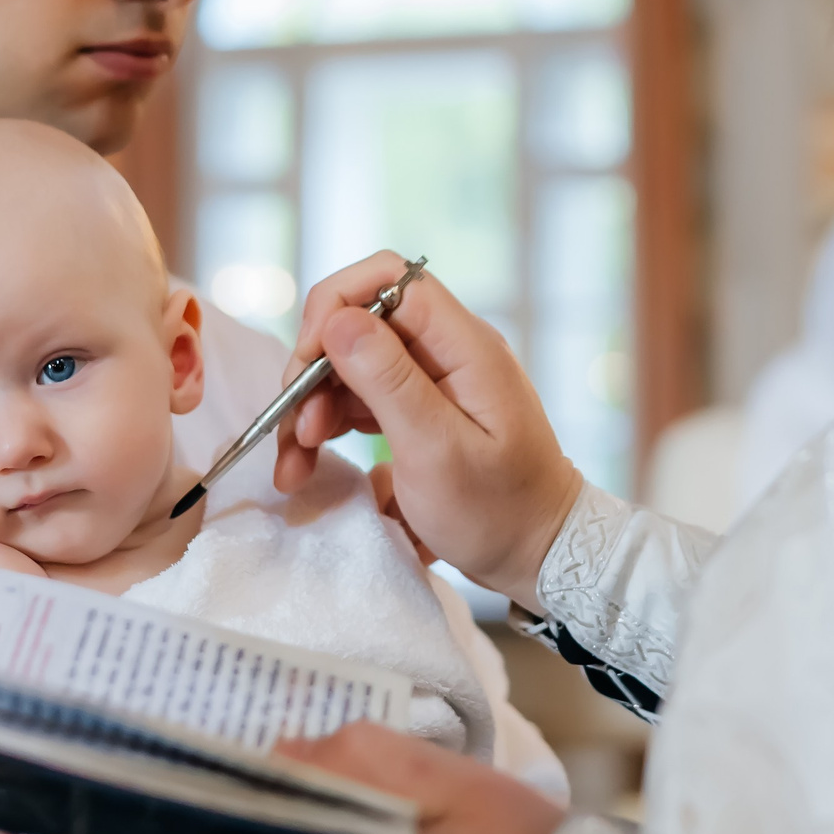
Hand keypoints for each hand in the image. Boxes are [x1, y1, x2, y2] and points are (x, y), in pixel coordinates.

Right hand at [275, 252, 581, 608]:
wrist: (538, 555)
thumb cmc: (497, 510)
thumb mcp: (437, 451)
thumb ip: (388, 382)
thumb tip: (338, 319)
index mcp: (464, 346)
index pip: (390, 279)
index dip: (336, 306)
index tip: (307, 362)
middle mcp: (448, 351)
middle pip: (360, 323)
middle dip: (314, 371)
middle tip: (296, 432)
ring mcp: (433, 380)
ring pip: (351, 365)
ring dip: (312, 407)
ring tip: (294, 467)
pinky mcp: (419, 411)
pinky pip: (360, 399)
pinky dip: (328, 426)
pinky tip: (308, 465)